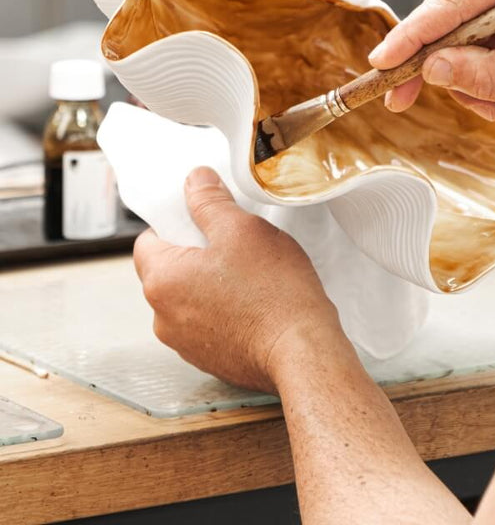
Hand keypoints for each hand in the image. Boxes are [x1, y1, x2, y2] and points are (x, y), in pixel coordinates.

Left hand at [133, 167, 342, 392]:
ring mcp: (184, 344)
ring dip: (209, 283)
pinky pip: (206, 323)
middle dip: (196, 253)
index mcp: (162, 280)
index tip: (204, 219)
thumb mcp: (241, 229)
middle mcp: (163, 317)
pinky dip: (223, 311)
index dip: (176, 223)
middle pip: (168, 269)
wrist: (301, 350)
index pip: (148, 240)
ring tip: (249, 276)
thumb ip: (209, 201)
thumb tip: (195, 181)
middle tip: (233, 244)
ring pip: (188, 297)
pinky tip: (254, 302)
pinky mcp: (209, 360)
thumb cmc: (273, 291)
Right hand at [369, 0, 494, 119]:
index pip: (454, 3)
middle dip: (427, 61)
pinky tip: (493, 95)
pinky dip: (475, 70)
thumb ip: (484, 75)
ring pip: (457, 31)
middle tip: (400, 96)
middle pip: (448, 14)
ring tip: (486, 106)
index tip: (383, 62)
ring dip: (459, 73)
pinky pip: (475, 37)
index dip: (412, 35)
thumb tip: (432, 70)